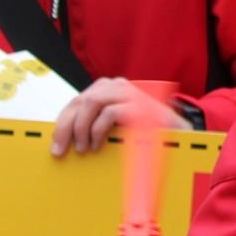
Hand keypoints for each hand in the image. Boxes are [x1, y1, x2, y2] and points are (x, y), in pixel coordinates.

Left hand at [52, 76, 190, 156]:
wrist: (179, 133)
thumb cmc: (145, 131)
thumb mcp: (116, 124)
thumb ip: (95, 121)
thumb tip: (66, 137)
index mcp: (108, 88)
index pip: (76, 101)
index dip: (63, 122)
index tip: (56, 142)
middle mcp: (117, 85)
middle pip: (80, 101)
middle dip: (65, 127)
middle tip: (60, 150)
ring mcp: (129, 92)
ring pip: (91, 103)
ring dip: (81, 128)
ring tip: (82, 148)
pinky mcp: (138, 104)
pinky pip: (109, 113)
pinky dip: (98, 130)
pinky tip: (97, 144)